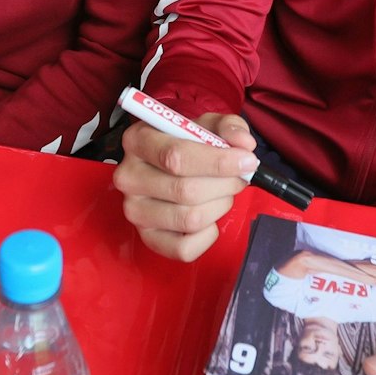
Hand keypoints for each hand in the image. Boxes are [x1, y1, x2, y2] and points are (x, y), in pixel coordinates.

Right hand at [111, 112, 258, 261]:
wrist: (170, 167)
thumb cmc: (190, 143)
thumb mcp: (208, 125)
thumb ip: (229, 127)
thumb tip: (243, 144)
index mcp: (138, 140)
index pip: (176, 157)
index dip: (218, 162)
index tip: (247, 162)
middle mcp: (128, 177)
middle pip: (185, 190)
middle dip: (224, 185)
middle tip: (239, 178)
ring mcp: (134, 211)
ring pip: (189, 219)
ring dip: (219, 206)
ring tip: (222, 193)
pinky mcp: (146, 238)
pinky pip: (185, 249)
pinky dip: (208, 235)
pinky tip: (209, 217)